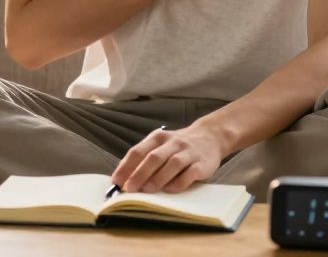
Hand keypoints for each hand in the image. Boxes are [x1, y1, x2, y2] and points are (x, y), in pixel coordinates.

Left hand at [110, 124, 229, 194]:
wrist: (210, 136)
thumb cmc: (178, 146)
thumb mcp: (160, 145)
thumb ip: (144, 158)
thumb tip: (123, 178)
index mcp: (158, 138)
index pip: (138, 151)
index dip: (126, 166)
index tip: (116, 181)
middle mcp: (173, 143)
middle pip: (154, 157)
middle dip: (139, 173)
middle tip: (129, 188)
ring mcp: (188, 152)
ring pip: (172, 164)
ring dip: (158, 178)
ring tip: (147, 190)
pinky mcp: (202, 163)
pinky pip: (190, 172)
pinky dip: (179, 182)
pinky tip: (170, 190)